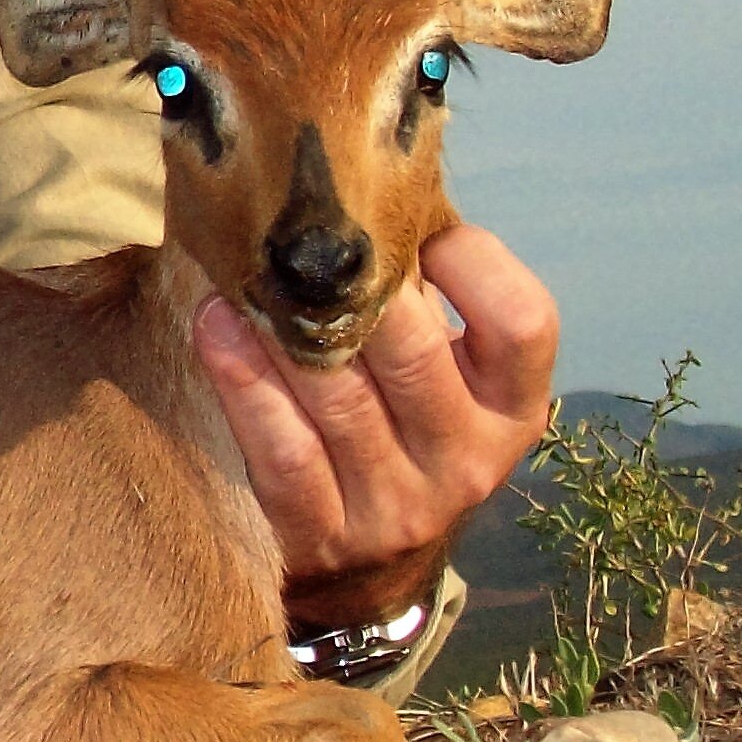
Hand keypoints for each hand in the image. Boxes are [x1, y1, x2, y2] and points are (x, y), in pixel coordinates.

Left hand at [194, 222, 558, 627]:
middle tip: (303, 232)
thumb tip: (370, 176)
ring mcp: (399, 506)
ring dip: (281, 326)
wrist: (369, 566)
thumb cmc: (398, 422)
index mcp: (513, 407)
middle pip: (417, 355)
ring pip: (338, 399)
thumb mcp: (447, 373)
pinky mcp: (325, 536)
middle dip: (356, 287)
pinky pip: (281, 450)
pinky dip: (243, 382)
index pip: (525, 323)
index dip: (475, 263)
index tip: (417, 222)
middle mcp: (469, 462)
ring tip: (238, 269)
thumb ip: (427, 294)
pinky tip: (215, 325)